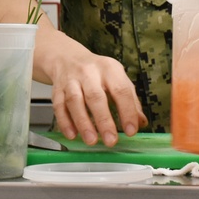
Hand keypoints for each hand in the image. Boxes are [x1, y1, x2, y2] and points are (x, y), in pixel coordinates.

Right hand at [42, 32, 147, 146]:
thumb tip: (140, 122)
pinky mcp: (57, 89)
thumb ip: (130, 100)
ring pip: (75, 101)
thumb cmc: (97, 72)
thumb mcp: (117, 78)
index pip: (120, 90)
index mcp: (109, 69)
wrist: (67, 57)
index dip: (127, 111)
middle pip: (95, 96)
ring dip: (83, 122)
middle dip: (103, 120)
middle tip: (111, 140)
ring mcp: (71, 80)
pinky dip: (65, 122)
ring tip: (91, 140)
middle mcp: (89, 72)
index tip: (131, 131)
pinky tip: (72, 134)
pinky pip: (59, 106)